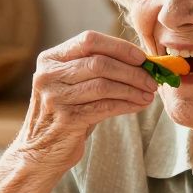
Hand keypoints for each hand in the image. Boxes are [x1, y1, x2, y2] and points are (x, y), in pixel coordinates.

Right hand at [16, 31, 156, 170]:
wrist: (39, 152)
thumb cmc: (64, 114)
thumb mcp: (72, 85)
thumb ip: (97, 70)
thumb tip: (140, 63)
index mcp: (50, 59)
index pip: (89, 40)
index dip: (120, 47)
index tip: (143, 58)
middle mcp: (49, 75)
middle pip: (99, 63)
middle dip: (132, 71)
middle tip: (153, 80)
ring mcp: (55, 97)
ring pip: (104, 85)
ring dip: (132, 89)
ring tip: (149, 94)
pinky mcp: (66, 119)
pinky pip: (104, 107)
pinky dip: (126, 104)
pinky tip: (139, 105)